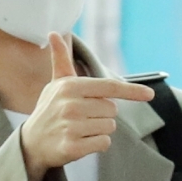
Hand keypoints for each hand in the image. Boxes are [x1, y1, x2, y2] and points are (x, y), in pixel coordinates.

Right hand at [20, 32, 153, 180]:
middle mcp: (70, 105)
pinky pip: (103, 144)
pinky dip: (96, 145)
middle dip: (102, 115)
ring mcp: (70, 127)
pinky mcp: (71, 147)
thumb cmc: (49, 111)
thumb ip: (61, 60)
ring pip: (109, 128)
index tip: (150, 94)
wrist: (31, 144)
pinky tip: (79, 143)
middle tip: (82, 118)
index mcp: (70, 86)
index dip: (131, 90)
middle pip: (112, 110)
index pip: (108, 86)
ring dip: (99, 131)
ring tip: (79, 130)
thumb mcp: (55, 85)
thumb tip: (53, 33)